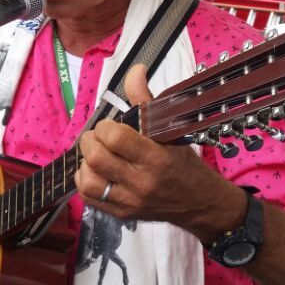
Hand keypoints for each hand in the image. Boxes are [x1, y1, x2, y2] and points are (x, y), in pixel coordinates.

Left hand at [73, 64, 243, 240]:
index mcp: (155, 158)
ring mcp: (129, 201)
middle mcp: (141, 182)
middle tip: (99, 138)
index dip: (105, 127)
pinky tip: (96, 172)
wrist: (199, 203)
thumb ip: (145, 101)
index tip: (111, 126)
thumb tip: (135, 70)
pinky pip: (88, 198)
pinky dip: (85, 181)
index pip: (115, 138)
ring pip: (87, 181)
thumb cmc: (183, 163)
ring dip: (85, 163)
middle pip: (96, 158)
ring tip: (97, 156)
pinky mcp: (120, 215)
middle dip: (90, 141)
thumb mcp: (170, 131)